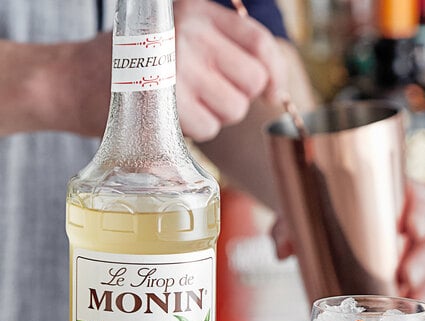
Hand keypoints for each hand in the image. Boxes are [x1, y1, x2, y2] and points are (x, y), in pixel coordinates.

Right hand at [3, 0, 285, 139]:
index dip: (275, 73)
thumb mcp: (176, 34)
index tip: (274, 92)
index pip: (260, 42)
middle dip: (237, 97)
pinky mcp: (170, 102)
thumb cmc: (133, 62)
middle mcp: (191, 33)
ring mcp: (180, 68)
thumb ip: (222, 48)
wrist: (76, 81)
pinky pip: (209, 129)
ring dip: (214, 115)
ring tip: (182, 102)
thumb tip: (272, 83)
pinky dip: (194, 131)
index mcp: (196, 11)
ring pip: (233, 109)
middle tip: (207, 95)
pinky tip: (171, 115)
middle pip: (252, 81)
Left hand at [271, 181, 424, 304]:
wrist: (324, 221)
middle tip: (407, 275)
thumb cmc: (321, 211)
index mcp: (395, 191)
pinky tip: (413, 307)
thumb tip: (281, 250)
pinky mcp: (417, 267)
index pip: (420, 197)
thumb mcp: (303, 213)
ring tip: (411, 296)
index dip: (421, 212)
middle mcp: (414, 215)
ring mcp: (418, 243)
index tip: (410, 227)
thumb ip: (289, 227)